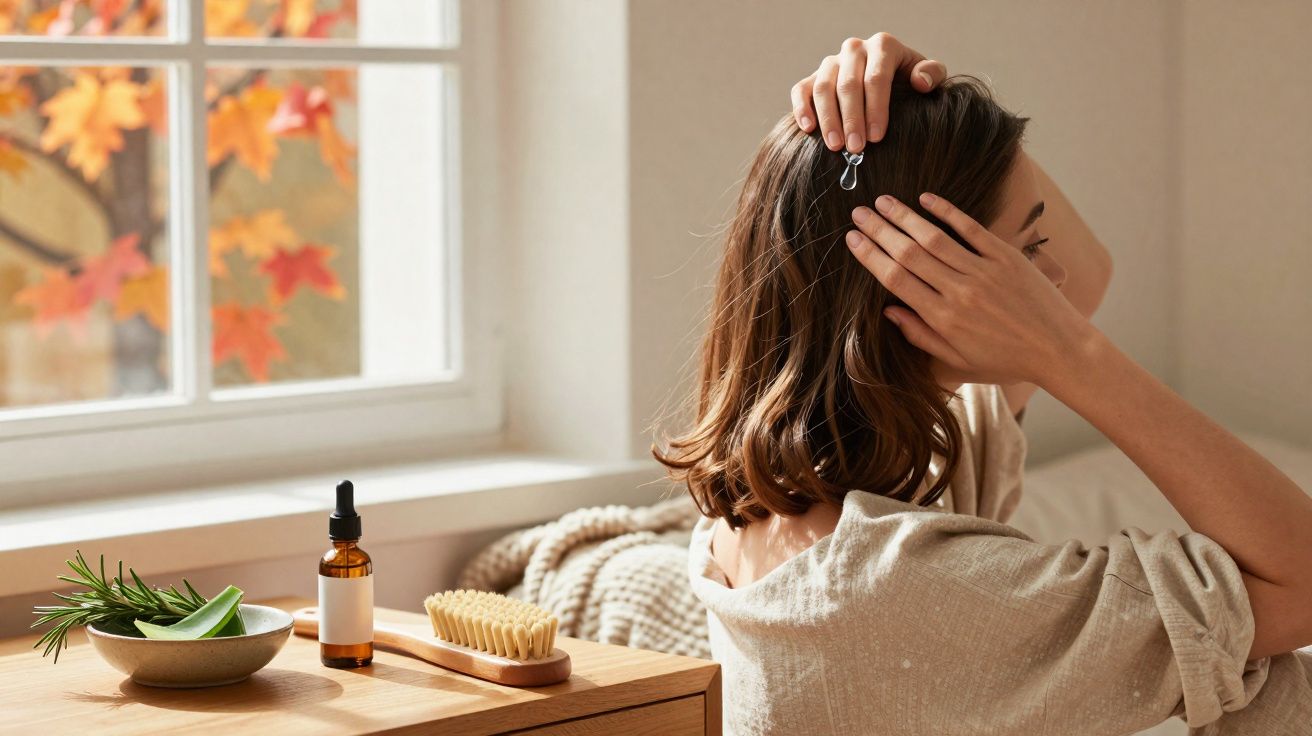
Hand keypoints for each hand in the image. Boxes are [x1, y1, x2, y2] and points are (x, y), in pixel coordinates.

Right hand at [791, 33, 946, 153]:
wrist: (889, 81)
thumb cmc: (909, 84)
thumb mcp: (929, 77)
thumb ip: (932, 75)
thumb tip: (920, 81)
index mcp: (883, 46)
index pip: (876, 77)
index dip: (875, 108)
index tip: (876, 138)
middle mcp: (854, 49)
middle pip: (848, 84)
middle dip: (852, 119)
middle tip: (856, 148)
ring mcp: (831, 62)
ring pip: (823, 88)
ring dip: (828, 119)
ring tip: (835, 146)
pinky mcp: (813, 77)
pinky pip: (801, 89)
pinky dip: (802, 108)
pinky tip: (808, 129)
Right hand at [844, 193, 1095, 386]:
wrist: (1060, 350)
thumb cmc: (1007, 361)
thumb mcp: (959, 361)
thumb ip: (921, 336)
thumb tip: (888, 311)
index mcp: (943, 319)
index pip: (896, 279)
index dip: (870, 256)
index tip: (852, 240)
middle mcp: (959, 292)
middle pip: (908, 253)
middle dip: (879, 230)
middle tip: (858, 213)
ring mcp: (983, 271)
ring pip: (934, 238)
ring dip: (904, 217)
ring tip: (883, 201)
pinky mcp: (1006, 257)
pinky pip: (970, 229)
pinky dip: (947, 212)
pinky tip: (926, 199)